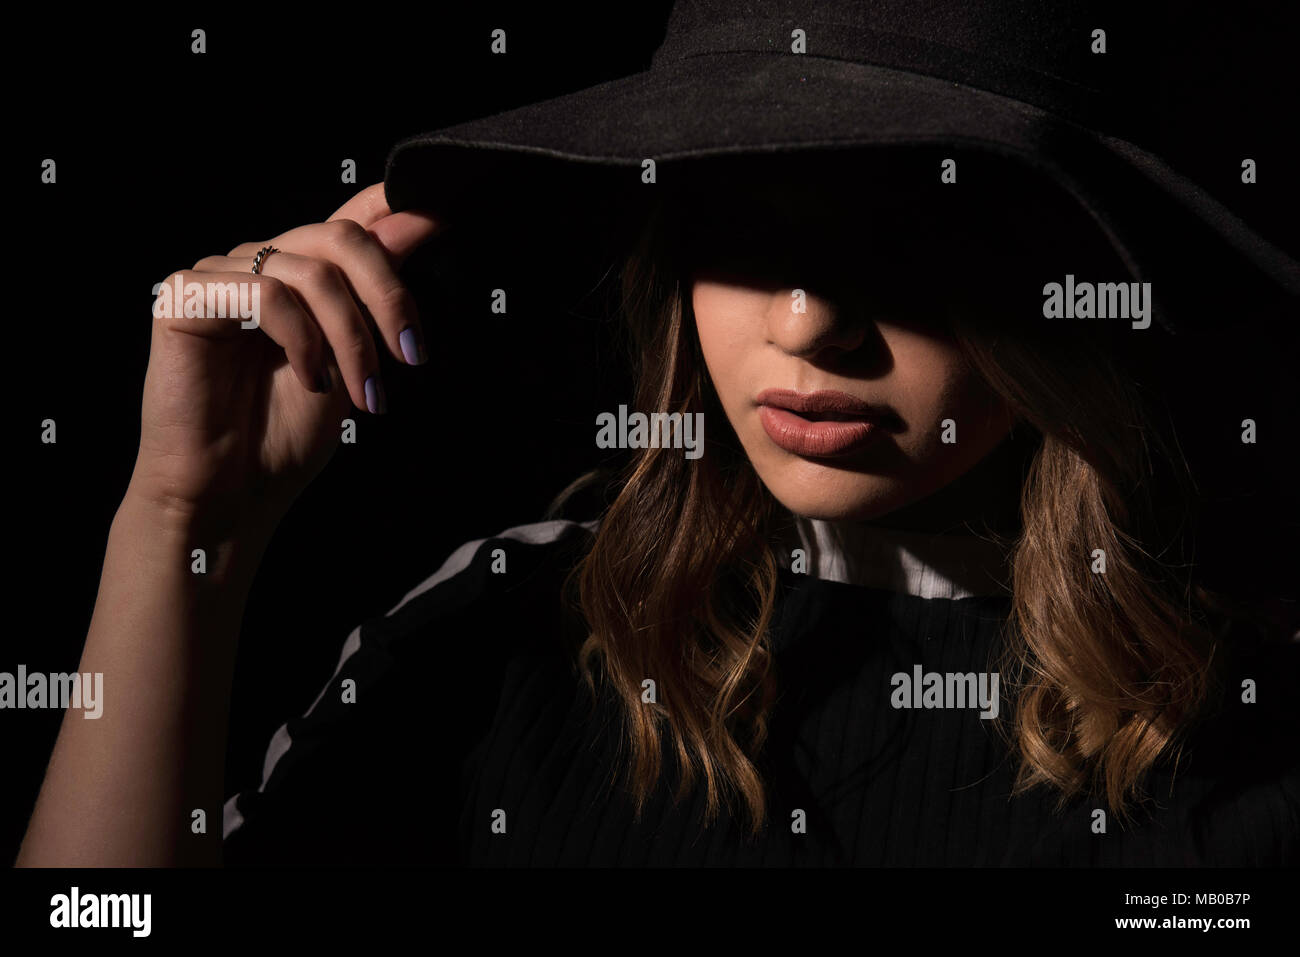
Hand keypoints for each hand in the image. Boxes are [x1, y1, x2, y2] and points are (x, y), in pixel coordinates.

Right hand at [130, 182, 437, 532]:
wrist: (233, 493)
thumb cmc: (286, 434)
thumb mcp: (353, 358)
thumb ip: (378, 289)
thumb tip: (423, 217)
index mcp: (298, 274)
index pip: (349, 216)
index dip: (394, 206)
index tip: (442, 215)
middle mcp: (257, 263)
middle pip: (341, 238)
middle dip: (390, 297)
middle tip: (412, 355)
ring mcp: (218, 276)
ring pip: (311, 272)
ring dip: (353, 338)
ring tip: (364, 394)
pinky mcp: (184, 296)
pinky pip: (265, 293)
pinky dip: (302, 340)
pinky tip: (310, 380)